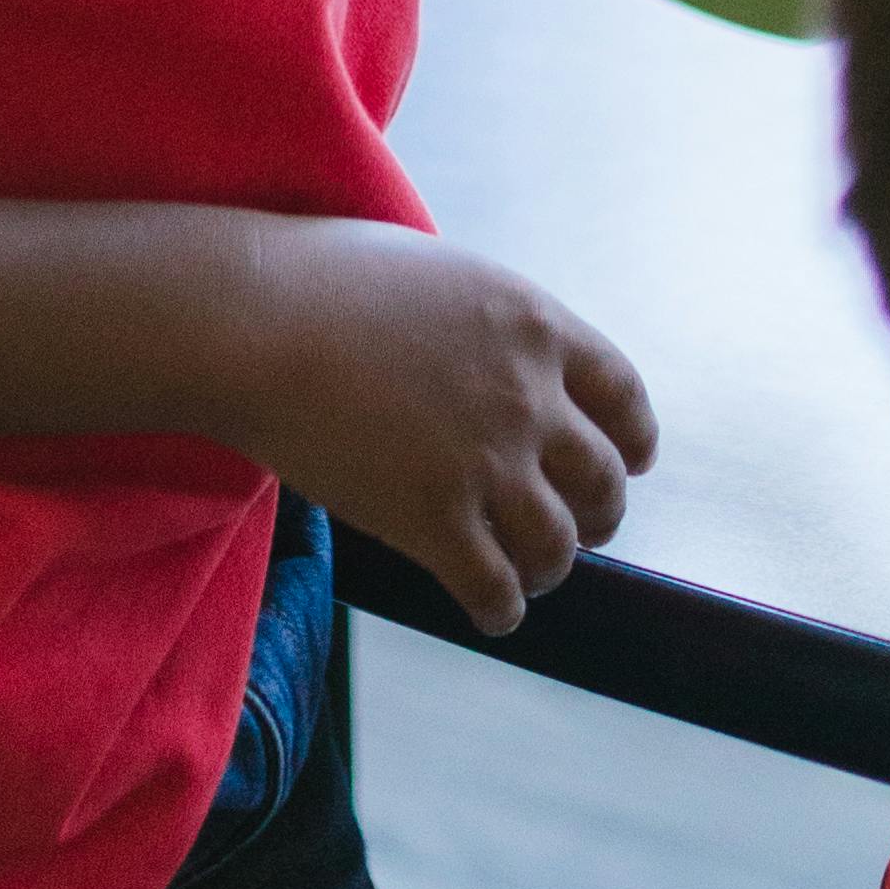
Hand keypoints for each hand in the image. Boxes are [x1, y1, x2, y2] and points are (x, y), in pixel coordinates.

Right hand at [247, 219, 656, 636]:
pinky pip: (494, 587)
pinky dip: (502, 608)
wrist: (254, 322)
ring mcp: (485, 462)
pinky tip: (492, 611)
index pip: (624, 397)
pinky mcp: (433, 519)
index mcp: (537, 327)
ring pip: (558, 545)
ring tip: (530, 573)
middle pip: (603, 480)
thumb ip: (491, 326)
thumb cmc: (326, 282)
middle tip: (581, 529)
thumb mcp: (443, 277)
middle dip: (599, 514)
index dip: (634, 441)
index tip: (634, 462)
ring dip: (550, 566)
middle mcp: (529, 397)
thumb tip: (502, 359)